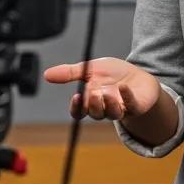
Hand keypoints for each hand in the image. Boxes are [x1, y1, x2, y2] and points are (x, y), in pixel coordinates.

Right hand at [42, 57, 160, 120]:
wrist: (137, 76)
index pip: (79, 111)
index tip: (76, 97)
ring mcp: (120, 108)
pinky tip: (123, 87)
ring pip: (112, 114)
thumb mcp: (90, 69)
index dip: (76, 107)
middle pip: (95, 113)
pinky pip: (131, 105)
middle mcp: (104, 107)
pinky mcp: (136, 106)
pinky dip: (127, 98)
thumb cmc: (112, 75)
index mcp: (90, 100)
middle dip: (94, 105)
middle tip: (94, 93)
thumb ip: (70, 73)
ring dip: (109, 105)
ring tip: (107, 93)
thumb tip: (46, 74)